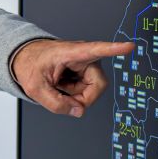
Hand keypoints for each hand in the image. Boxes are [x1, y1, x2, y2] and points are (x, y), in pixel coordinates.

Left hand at [12, 38, 135, 116]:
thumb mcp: (35, 89)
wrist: (28, 58)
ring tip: (59, 85)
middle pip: (98, 86)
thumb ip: (56, 103)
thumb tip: (79, 112)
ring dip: (75, 95)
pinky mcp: (89, 71)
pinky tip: (63, 84)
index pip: (96, 50)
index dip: (114, 49)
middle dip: (81, 98)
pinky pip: (88, 90)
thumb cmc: (31, 66)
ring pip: (93, 90)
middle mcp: (85, 56)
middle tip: (61, 98)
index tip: (129, 46)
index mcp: (71, 52)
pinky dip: (75, 93)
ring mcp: (89, 64)